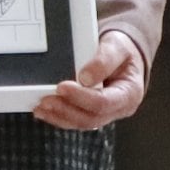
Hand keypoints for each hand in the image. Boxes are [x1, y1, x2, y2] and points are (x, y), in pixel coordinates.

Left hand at [31, 26, 146, 130]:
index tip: (61, 86)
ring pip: (81, 123)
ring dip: (59, 116)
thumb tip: (85, 78)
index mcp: (129, 93)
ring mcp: (105, 114)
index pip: (104, 102)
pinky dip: (58, 116)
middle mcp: (119, 108)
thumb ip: (104, 60)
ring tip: (40, 107)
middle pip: (91, 118)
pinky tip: (43, 110)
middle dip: (66, 110)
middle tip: (45, 100)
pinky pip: (75, 120)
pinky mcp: (92, 113)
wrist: (123, 55)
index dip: (81, 97)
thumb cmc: (122, 51)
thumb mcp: (117, 46)